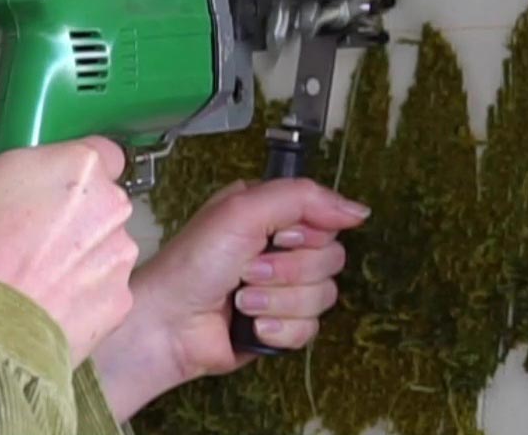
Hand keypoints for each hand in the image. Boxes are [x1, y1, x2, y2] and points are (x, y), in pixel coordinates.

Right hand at [0, 78, 137, 365]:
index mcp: (80, 166)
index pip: (98, 147)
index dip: (66, 159)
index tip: (39, 173)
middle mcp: (111, 209)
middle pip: (100, 194)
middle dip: (68, 204)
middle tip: (20, 220)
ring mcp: (118, 259)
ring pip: (102, 239)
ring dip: (75, 246)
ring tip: (26, 263)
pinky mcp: (117, 304)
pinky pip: (101, 284)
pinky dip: (77, 287)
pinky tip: (39, 293)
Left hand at [90, 177, 368, 418]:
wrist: (169, 324)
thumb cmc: (194, 263)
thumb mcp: (243, 210)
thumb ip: (303, 197)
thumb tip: (358, 210)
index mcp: (272, 215)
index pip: (328, 220)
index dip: (308, 234)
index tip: (278, 237)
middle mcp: (280, 248)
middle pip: (331, 260)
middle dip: (288, 271)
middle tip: (248, 272)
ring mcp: (282, 290)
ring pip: (323, 297)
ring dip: (278, 301)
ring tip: (242, 300)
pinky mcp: (281, 327)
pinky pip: (310, 330)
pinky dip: (279, 329)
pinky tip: (251, 326)